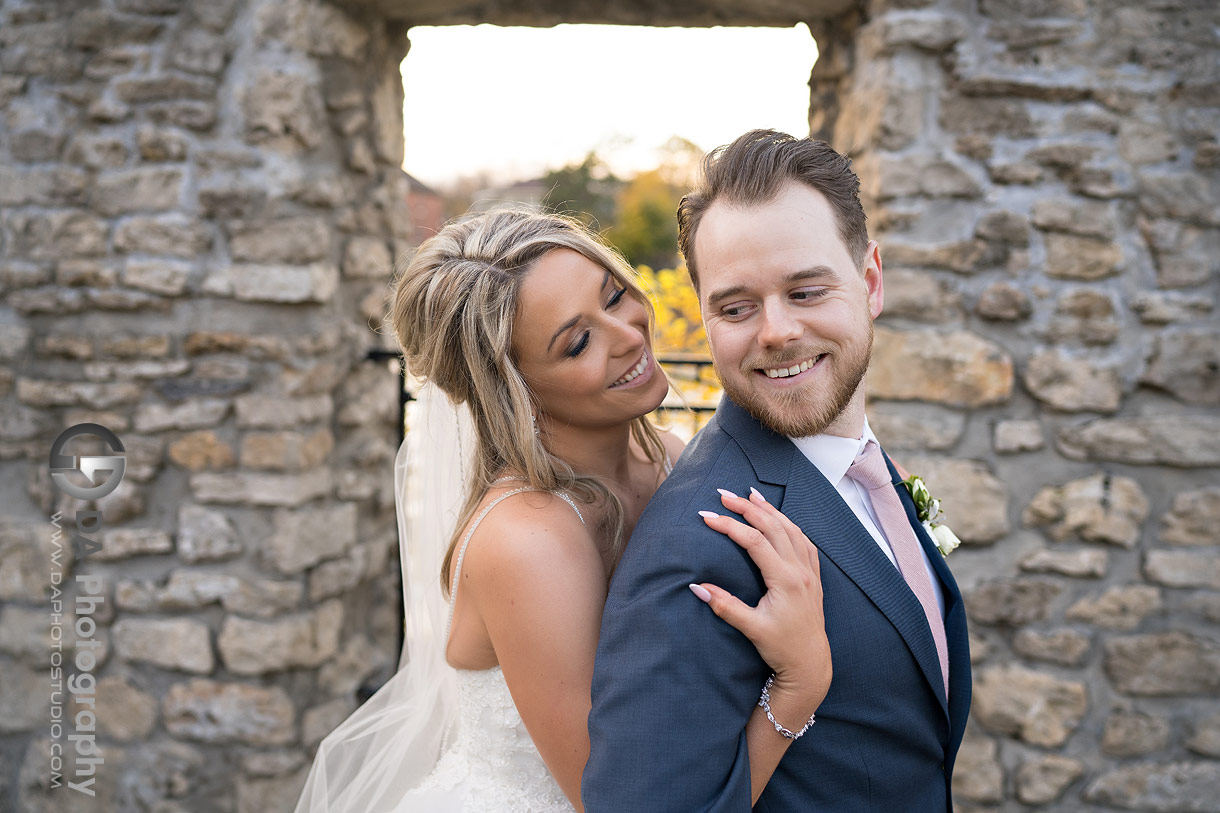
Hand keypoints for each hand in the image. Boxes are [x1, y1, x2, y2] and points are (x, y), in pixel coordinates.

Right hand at [691, 488, 831, 704]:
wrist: (810, 664)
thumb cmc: (781, 648)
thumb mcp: (751, 629)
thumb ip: (724, 605)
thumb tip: (696, 587)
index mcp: (785, 580)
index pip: (754, 542)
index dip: (729, 526)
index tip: (707, 517)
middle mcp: (800, 571)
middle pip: (773, 527)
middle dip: (747, 508)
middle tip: (724, 495)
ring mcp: (809, 573)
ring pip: (791, 530)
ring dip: (770, 511)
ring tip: (751, 495)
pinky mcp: (813, 579)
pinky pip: (803, 542)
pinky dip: (789, 525)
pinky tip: (780, 520)